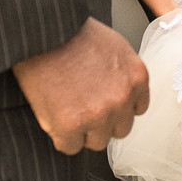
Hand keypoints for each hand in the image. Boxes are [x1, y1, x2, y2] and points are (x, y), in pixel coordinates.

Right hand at [13, 18, 149, 154]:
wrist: (44, 33)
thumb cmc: (74, 34)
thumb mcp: (115, 47)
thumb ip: (124, 75)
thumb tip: (120, 94)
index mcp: (137, 78)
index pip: (136, 110)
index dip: (117, 108)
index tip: (103, 103)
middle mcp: (122, 98)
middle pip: (119, 130)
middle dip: (102, 122)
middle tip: (82, 106)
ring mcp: (98, 114)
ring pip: (96, 142)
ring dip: (82, 132)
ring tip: (67, 109)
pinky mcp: (71, 125)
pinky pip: (70, 146)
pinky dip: (60, 136)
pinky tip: (54, 116)